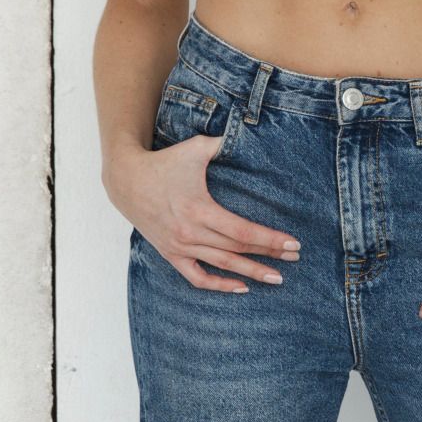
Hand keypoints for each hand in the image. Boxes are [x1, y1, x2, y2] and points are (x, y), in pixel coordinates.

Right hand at [112, 133, 301, 292]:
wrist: (126, 180)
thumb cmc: (164, 162)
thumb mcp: (195, 148)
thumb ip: (223, 143)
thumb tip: (249, 134)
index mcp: (199, 209)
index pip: (243, 232)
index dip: (270, 240)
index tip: (293, 244)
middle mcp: (191, 233)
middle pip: (238, 250)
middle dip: (269, 255)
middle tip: (295, 259)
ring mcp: (180, 246)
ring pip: (222, 266)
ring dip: (251, 273)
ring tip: (276, 279)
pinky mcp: (171, 254)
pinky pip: (197, 277)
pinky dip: (218, 285)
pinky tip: (240, 287)